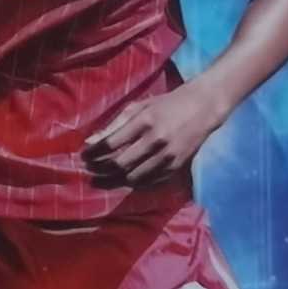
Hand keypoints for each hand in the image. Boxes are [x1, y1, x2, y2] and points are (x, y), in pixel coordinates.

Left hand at [83, 83, 227, 186]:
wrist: (203, 108)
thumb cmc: (167, 104)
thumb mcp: (140, 106)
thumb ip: (115, 124)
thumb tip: (91, 142)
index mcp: (145, 122)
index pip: (111, 144)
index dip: (93, 154)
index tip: (84, 156)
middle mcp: (156, 141)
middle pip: (119, 164)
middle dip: (99, 170)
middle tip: (88, 172)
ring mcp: (168, 156)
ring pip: (133, 178)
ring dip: (113, 181)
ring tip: (100, 181)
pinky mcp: (176, 167)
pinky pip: (149, 182)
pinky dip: (133, 184)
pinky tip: (122, 181)